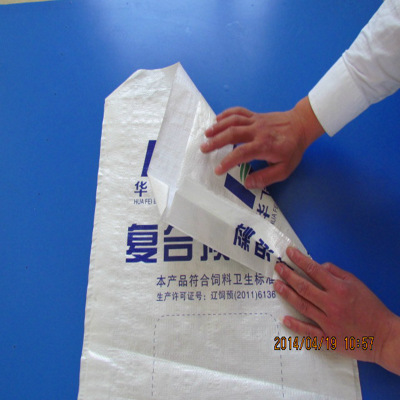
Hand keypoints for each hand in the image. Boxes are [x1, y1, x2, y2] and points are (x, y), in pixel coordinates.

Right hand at [200, 96, 323, 188]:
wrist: (301, 125)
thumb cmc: (292, 149)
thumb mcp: (284, 169)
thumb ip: (266, 177)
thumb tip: (247, 183)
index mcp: (264, 146)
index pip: (242, 153)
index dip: (228, 161)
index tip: (217, 170)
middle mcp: (257, 131)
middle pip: (233, 133)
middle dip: (216, 141)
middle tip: (203, 149)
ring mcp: (255, 121)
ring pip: (233, 120)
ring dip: (218, 127)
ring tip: (206, 134)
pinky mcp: (254, 115)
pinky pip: (238, 111)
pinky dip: (226, 114)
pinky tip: (216, 120)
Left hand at [274, 247, 399, 374]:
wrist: (384, 336)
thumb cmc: (370, 307)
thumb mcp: (357, 284)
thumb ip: (336, 273)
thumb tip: (318, 265)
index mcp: (340, 289)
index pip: (315, 270)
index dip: (300, 260)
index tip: (289, 252)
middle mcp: (332, 304)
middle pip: (304, 287)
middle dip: (288, 275)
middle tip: (278, 267)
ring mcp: (328, 322)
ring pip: (302, 306)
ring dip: (287, 294)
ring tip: (277, 284)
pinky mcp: (328, 338)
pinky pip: (308, 331)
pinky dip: (295, 325)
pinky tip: (284, 318)